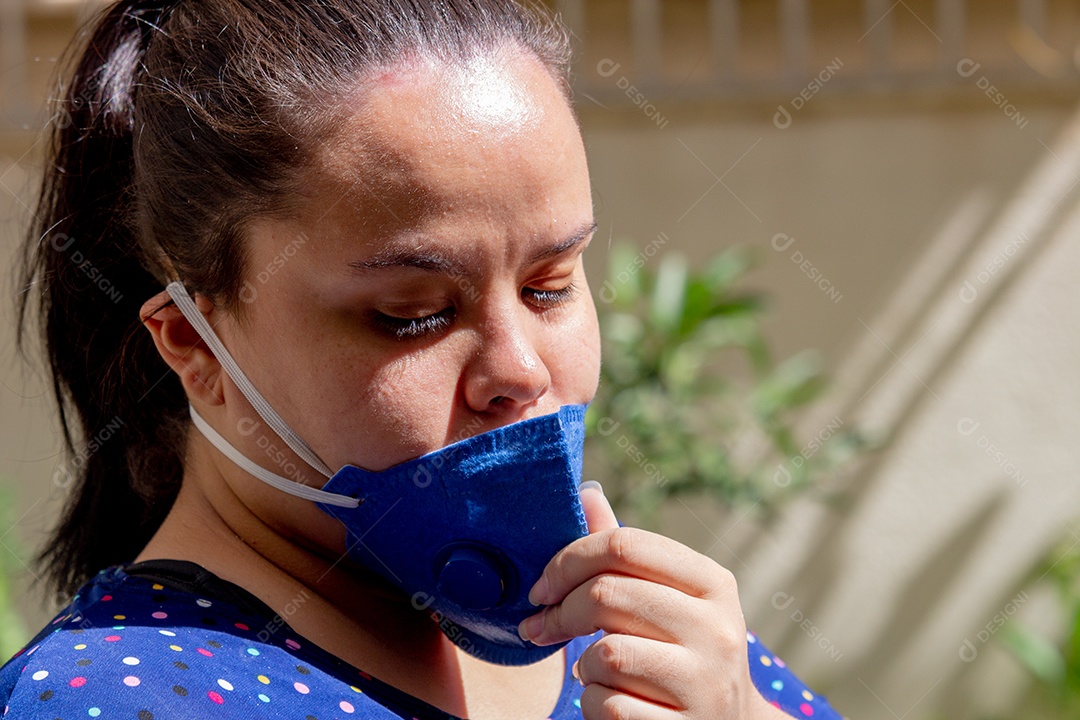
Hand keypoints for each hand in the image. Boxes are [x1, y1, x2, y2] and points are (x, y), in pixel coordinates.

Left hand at [517, 483, 786, 719]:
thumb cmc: (678, 654)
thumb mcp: (665, 600)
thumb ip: (624, 554)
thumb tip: (585, 492)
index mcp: (713, 583)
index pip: (625, 545)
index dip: (569, 559)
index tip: (542, 586)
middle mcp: (719, 629)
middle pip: (606, 594)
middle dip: (560, 612)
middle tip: (539, 626)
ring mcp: (707, 683)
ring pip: (606, 654)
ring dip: (584, 666)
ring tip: (596, 671)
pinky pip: (607, 705)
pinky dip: (593, 704)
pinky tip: (612, 702)